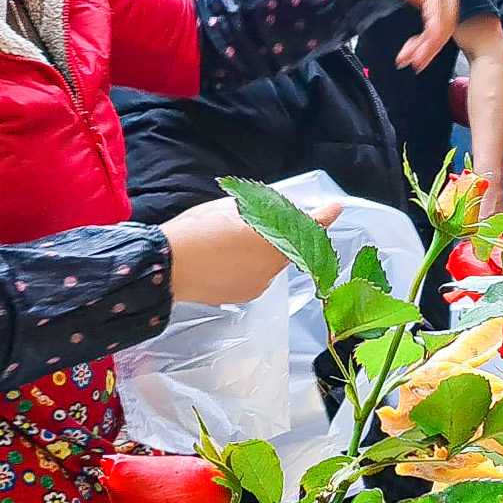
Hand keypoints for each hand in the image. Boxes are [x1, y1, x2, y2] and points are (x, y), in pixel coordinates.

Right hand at [164, 197, 341, 305]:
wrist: (167, 267)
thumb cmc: (196, 231)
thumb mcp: (228, 207)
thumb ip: (257, 208)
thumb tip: (269, 209)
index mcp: (274, 239)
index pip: (309, 225)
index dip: (323, 216)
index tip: (334, 209)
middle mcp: (274, 265)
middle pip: (288, 245)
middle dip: (279, 233)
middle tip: (252, 223)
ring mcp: (262, 283)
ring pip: (270, 262)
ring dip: (260, 252)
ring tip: (227, 243)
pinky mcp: (247, 295)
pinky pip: (255, 276)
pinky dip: (247, 267)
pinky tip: (224, 260)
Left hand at [360, 0, 460, 70]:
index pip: (439, 1)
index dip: (435, 27)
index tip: (425, 47)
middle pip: (447, 17)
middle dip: (432, 44)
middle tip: (414, 62)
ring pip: (445, 24)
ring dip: (429, 46)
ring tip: (409, 61)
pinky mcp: (435, 0)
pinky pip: (438, 24)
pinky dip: (427, 41)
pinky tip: (413, 51)